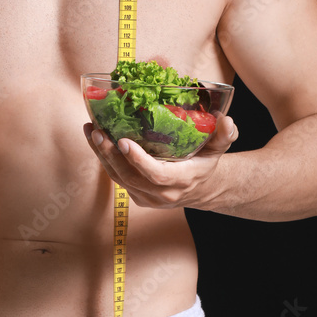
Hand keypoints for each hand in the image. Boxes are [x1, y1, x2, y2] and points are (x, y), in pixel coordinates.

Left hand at [83, 116, 238, 209]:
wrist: (200, 189)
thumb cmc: (206, 162)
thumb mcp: (218, 148)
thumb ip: (224, 135)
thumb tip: (226, 120)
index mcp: (182, 181)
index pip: (157, 175)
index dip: (139, 161)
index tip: (123, 142)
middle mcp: (162, 193)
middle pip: (130, 177)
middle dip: (110, 155)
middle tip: (97, 131)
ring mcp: (146, 196)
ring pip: (118, 178)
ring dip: (101, 155)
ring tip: (91, 130)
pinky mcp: (136, 194)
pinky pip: (116, 178)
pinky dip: (103, 159)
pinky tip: (94, 138)